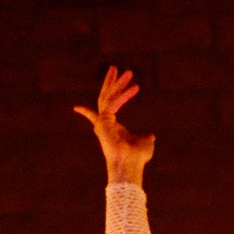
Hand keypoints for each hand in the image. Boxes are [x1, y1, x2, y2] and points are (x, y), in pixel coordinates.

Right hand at [74, 66, 154, 185]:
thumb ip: (145, 137)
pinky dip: (124, 96)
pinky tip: (135, 88)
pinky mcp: (103, 122)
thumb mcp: (144, 143)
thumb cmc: (136, 158)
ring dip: (118, 84)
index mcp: (111, 128)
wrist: (129, 166)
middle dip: (110, 82)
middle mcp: (104, 124)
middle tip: (115, 67)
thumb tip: (151, 136)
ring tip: (129, 72)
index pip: (103, 111)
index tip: (83, 101)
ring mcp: (102, 123)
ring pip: (107, 98)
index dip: (96, 104)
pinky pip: (113, 104)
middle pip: (104, 98)